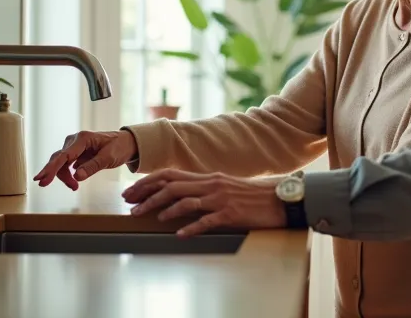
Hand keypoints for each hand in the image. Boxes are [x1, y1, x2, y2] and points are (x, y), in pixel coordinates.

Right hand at [33, 130, 137, 189]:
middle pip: (59, 159)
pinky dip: (68, 175)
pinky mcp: (75, 153)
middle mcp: (75, 140)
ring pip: (61, 164)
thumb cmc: (119, 147)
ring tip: (74, 187)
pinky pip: (66, 165)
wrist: (126, 143)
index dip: (51, 168)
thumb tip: (77, 176)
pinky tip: (74, 182)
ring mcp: (74, 147)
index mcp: (83, 139)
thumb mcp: (109, 158)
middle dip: (54, 174)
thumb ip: (93, 167)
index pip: (64, 155)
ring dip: (65, 177)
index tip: (42, 179)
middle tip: (44, 185)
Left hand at [122, 168, 286, 236]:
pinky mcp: (231, 213)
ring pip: (186, 200)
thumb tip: (181, 195)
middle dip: (148, 196)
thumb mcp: (225, 186)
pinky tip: (180, 234)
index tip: (132, 192)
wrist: (279, 199)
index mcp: (208, 177)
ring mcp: (221, 198)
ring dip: (164, 209)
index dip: (148, 182)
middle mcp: (211, 184)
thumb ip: (204, 188)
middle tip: (131, 207)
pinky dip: (191, 227)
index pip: (171, 174)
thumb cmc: (251, 195)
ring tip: (148, 218)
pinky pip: (207, 220)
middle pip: (172, 186)